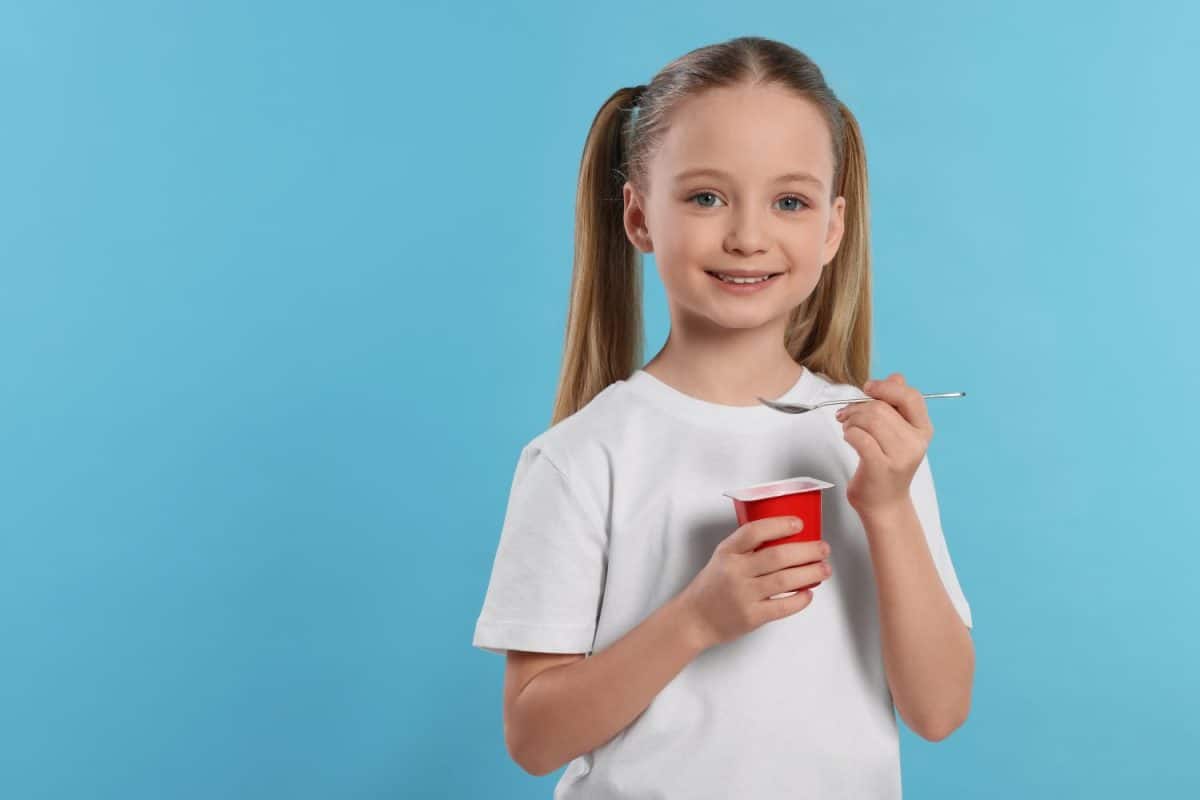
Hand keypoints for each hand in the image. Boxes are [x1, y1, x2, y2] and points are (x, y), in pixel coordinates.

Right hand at [679, 516, 831, 650]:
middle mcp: (734, 572)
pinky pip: (783, 606)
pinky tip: (808, 593)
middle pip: (777, 556)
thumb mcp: (722, 558)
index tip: (799, 524)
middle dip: (807, 551)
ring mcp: (743, 595)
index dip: (779, 525)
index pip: (754, 531)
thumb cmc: (713, 586)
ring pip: (785, 580)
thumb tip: (787, 538)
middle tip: (823, 548)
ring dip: (810, 573)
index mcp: (727, 552)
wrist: (695, 619)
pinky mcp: (751, 617)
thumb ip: (747, 548)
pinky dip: (800, 599)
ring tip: (824, 569)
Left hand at [836, 372, 933, 513]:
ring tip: (848, 428)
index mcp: (923, 430)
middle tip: (846, 414)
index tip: (868, 388)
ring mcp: (899, 456)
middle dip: (858, 407)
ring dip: (851, 420)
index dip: (886, 387)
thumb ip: (896, 404)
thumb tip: (896, 376)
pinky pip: (859, 437)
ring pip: (869, 420)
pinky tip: (849, 438)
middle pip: (882, 408)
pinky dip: (849, 433)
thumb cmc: (887, 467)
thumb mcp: (897, 434)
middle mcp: (915, 442)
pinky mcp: (880, 467)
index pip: (910, 396)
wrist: (884, 505)